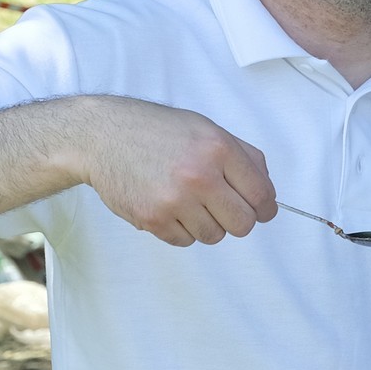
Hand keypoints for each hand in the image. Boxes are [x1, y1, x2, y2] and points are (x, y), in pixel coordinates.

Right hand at [70, 97, 276, 245]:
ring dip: (207, 223)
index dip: (265, 208)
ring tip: (188, 201)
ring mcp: (175, 200)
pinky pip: (185, 241)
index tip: (262, 211)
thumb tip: (267, 193)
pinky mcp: (153, 219)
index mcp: (219, 149)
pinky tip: (169, 206)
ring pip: (214, 236)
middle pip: (243, 224)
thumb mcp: (206, 128)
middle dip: (238, 219)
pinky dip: (182, 229)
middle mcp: (200, 175)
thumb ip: (243, 156)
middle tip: (224, 208)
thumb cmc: (157, 131)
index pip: (261, 195)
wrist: (103, 137)